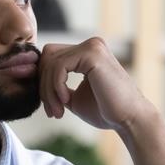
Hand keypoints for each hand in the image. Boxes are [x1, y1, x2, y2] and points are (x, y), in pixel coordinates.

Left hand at [38, 36, 152, 131]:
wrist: (128, 119)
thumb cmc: (105, 111)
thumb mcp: (73, 97)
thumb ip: (58, 86)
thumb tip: (35, 81)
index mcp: (87, 53)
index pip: (51, 57)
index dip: (44, 81)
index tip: (50, 107)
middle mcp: (90, 45)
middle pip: (48, 57)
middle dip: (43, 86)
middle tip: (52, 111)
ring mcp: (92, 46)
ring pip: (51, 63)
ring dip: (48, 91)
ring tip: (58, 111)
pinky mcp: (93, 53)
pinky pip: (59, 66)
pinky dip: (56, 86)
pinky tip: (66, 101)